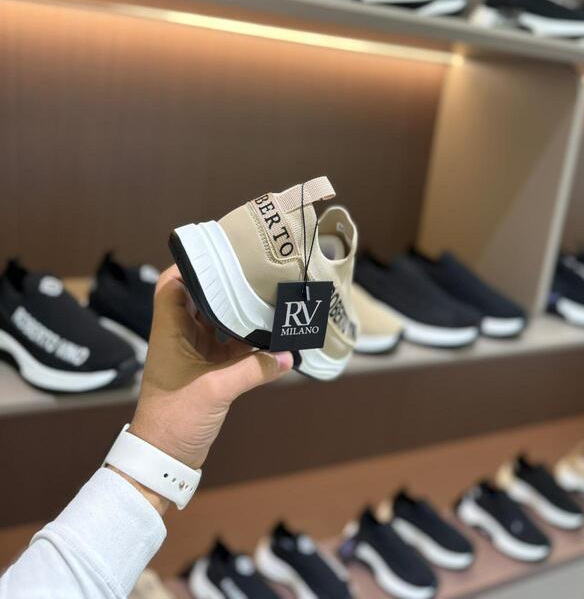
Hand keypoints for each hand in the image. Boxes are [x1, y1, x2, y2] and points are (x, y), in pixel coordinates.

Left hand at [121, 266, 291, 510]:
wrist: (165, 458)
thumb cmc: (176, 418)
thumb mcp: (215, 390)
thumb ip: (254, 370)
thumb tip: (289, 355)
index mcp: (170, 332)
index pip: (171, 286)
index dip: (189, 266)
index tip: (217, 253)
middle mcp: (181, 338)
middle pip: (200, 300)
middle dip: (224, 286)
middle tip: (251, 271)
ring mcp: (195, 355)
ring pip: (218, 323)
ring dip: (238, 314)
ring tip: (265, 296)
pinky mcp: (208, 372)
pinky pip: (230, 348)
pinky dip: (247, 342)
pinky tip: (270, 336)